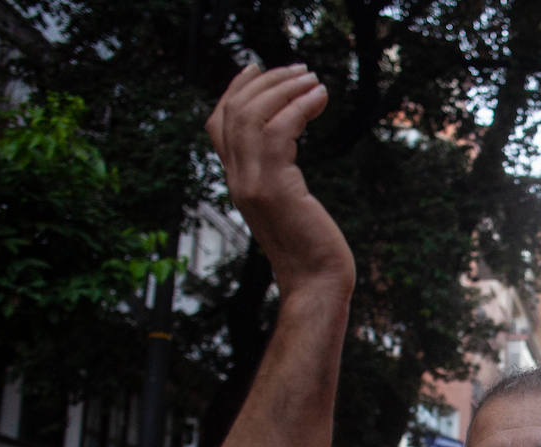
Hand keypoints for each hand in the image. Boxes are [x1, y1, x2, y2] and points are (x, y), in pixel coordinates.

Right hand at [206, 64, 353, 297]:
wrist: (316, 284)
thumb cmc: (313, 250)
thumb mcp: (289, 206)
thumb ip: (280, 177)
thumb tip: (289, 148)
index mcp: (238, 182)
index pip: (219, 124)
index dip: (235, 90)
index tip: (258, 67)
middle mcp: (238, 179)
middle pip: (234, 112)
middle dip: (266, 82)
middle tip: (301, 70)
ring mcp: (253, 184)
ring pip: (253, 116)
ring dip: (285, 89)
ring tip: (313, 79)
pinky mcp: (276, 188)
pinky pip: (280, 130)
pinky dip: (300, 107)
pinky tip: (321, 99)